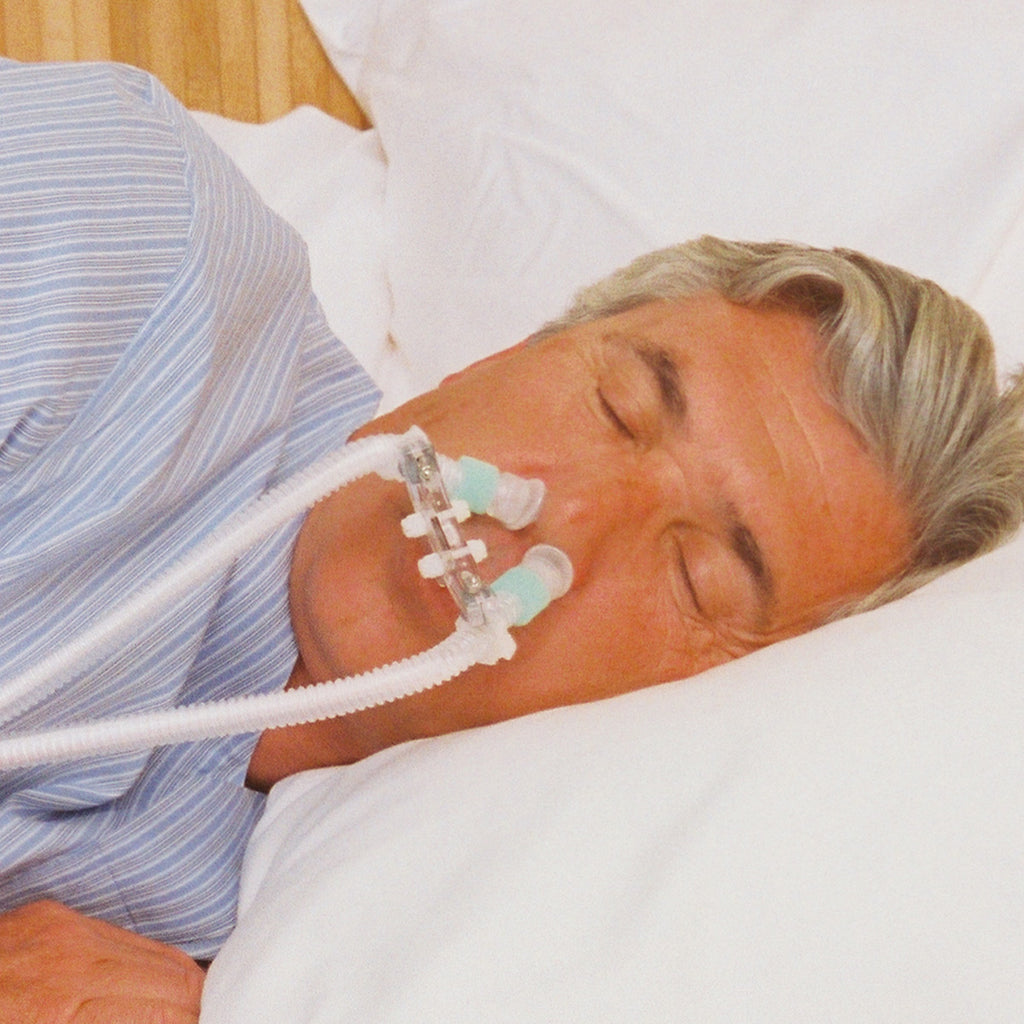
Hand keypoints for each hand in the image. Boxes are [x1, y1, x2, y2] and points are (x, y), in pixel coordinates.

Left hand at [0, 900, 204, 1022]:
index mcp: (65, 1011)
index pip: (172, 1010)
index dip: (199, 1023)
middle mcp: (74, 960)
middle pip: (179, 979)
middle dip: (197, 1011)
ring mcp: (66, 930)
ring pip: (163, 955)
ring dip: (180, 990)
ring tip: (181, 1017)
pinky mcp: (57, 914)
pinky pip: (127, 938)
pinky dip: (147, 968)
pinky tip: (145, 994)